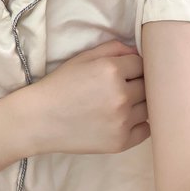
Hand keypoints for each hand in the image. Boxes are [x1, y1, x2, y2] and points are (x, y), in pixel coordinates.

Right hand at [26, 40, 149, 155]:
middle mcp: (121, 95)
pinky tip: (124, 119)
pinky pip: (146, 129)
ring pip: (148, 107)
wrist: (41, 119)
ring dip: (139, 103)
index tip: (124, 71)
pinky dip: (139, 123)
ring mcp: (123, 121)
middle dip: (138, 83)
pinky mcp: (121, 142)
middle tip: (123, 86)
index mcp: (111, 70)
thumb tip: (136, 51)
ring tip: (121, 103)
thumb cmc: (61, 84)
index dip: (133, 66)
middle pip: (147, 85)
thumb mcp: (83, 58)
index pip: (141, 64)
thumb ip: (112, 48)